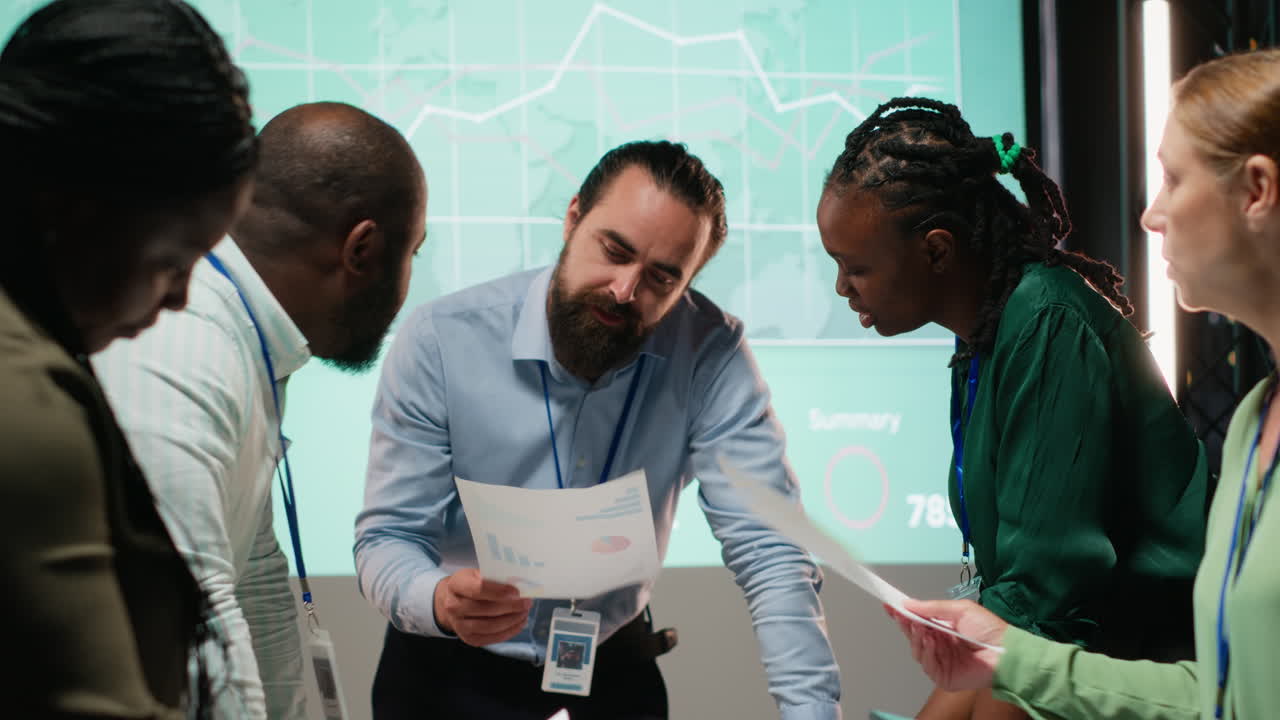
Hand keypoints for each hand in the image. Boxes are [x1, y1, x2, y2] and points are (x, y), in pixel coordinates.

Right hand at [433, 568, 531, 645]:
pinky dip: (509, 631)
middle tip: (527, 602)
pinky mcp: (468, 638)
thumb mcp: (477, 573)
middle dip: (510, 606)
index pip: (478, 589)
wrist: (453, 600)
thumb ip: (494, 576)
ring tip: (524, 612)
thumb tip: (519, 583)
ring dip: (512, 620)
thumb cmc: (471, 583)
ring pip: (489, 626)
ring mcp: (459, 625)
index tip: (516, 591)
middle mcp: (453, 606)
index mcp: (456, 585)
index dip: (499, 591)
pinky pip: (491, 638)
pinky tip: (519, 623)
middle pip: (486, 609)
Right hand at [884, 599, 1008, 691]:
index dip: (903, 614)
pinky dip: (926, 652)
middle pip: (913, 636)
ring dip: (916, 638)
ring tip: (920, 627)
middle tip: (899, 614)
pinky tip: (931, 642)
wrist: (1006, 653)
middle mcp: (940, 645)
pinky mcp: (944, 677)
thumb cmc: (991, 631)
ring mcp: (941, 661)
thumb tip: (909, 604)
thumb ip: (933, 607)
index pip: (917, 621)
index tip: (890, 605)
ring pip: (917, 650)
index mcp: (943, 629)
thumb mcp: (960, 610)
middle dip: (906, 624)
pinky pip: (927, 665)